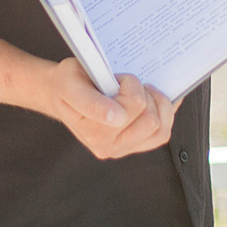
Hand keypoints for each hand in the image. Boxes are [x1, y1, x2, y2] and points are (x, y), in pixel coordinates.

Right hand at [46, 64, 175, 159]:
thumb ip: (90, 101)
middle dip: (143, 93)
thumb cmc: (68, 84)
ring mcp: (120, 149)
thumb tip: (117, 118)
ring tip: (141, 92)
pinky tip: (154, 101)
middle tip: (126, 84)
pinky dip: (164, 115)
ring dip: (157, 105)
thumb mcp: (70, 82)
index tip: (118, 78)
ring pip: (160, 129)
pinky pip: (161, 135)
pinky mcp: (132, 147)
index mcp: (92, 128)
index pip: (133, 106)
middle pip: (150, 118)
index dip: (131, 84)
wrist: (61, 94)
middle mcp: (105, 144)